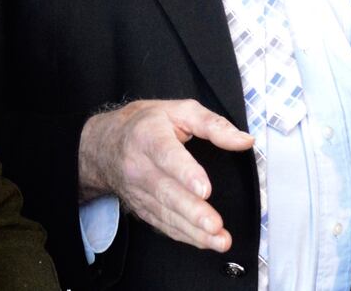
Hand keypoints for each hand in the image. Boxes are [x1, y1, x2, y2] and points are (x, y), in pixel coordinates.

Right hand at [77, 99, 252, 251]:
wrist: (106, 143)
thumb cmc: (147, 123)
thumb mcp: (180, 110)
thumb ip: (213, 124)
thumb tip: (244, 140)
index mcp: (149, 136)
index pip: (167, 155)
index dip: (185, 173)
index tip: (204, 189)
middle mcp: (139, 166)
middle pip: (166, 191)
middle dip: (192, 211)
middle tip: (215, 225)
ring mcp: (138, 190)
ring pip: (165, 213)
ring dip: (193, 230)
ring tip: (218, 240)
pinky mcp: (141, 207)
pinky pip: (162, 224)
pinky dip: (184, 235)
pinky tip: (204, 241)